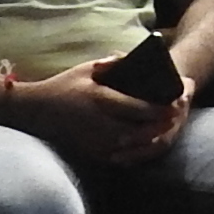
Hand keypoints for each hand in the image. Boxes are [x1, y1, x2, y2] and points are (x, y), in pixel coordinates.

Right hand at [12, 57, 182, 164]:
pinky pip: (120, 154)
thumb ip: (113, 63)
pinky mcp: (92, 152)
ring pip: (133, 145)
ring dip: (151, 138)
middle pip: (141, 130)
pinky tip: (145, 142)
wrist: (37, 111)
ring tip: (164, 128)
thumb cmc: (65, 86)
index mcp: (101, 100)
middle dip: (160, 125)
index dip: (160, 109)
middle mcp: (100, 123)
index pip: (139, 108)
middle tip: (175, 117)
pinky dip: (135, 150)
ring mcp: (96, 141)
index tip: (175, 104)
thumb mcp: (87, 68)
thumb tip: (137, 58)